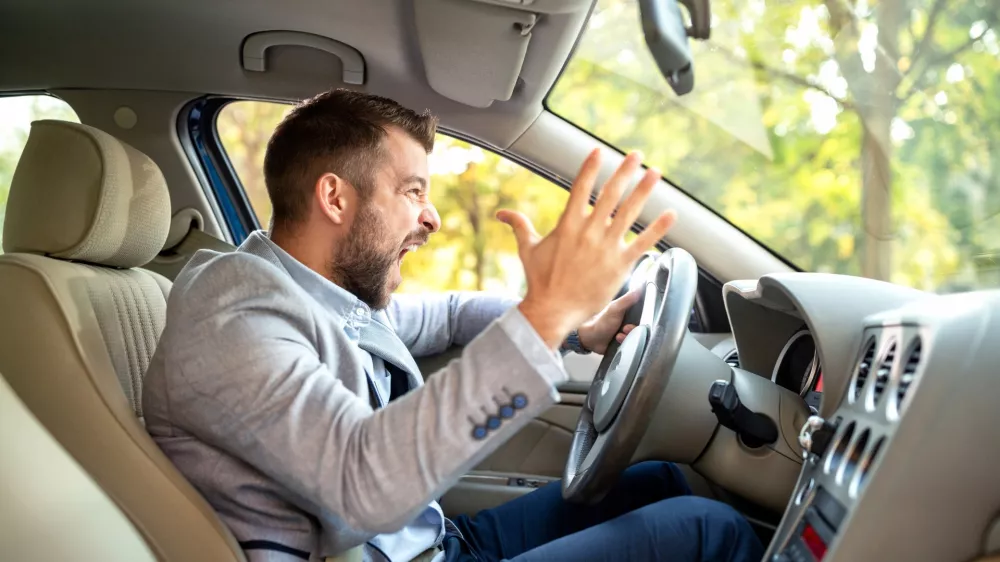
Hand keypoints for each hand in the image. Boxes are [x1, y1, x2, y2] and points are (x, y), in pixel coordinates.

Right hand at [497, 150, 675, 348]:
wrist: (552, 310)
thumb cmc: (539, 281)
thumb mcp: (527, 249)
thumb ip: (518, 226)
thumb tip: (501, 214)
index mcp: (567, 225)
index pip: (580, 188)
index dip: (590, 168)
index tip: (598, 151)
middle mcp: (589, 232)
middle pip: (611, 194)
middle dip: (624, 171)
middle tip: (635, 155)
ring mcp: (605, 247)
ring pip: (630, 212)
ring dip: (644, 190)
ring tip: (655, 173)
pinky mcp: (619, 265)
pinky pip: (643, 242)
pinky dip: (659, 228)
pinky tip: (671, 214)